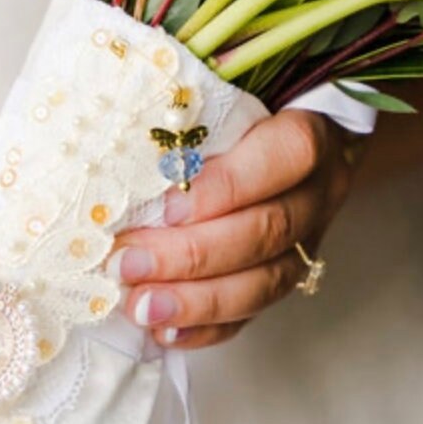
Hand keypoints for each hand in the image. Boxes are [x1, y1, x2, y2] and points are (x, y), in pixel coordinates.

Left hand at [109, 111, 362, 348]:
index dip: (228, 185)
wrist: (283, 143)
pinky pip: (253, 316)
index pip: (286, 156)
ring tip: (140, 305)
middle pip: (266, 230)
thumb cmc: (229, 112)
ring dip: (197, 300)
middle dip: (192, 254)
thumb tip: (106, 113)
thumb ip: (180, 104)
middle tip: (127, 263)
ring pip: (264, 282)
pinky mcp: (282, 278)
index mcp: (308, 134)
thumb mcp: (220, 92)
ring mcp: (305, 242)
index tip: (165, 206)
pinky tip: (164, 330)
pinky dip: (207, 328)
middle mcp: (315, 192)